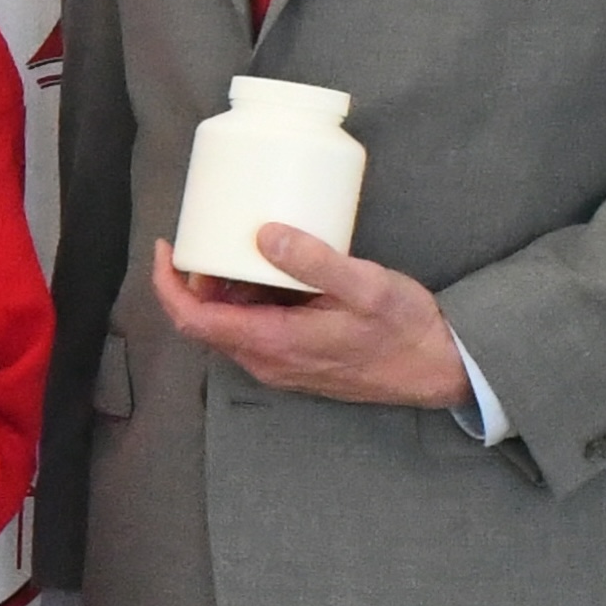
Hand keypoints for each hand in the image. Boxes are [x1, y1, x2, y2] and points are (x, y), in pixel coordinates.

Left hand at [148, 233, 472, 412]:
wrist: (439, 370)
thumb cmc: (405, 329)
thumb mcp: (365, 286)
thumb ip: (313, 261)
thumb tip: (264, 235)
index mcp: (272, 343)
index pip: (194, 319)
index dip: (168, 285)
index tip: (167, 248)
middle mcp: (266, 361)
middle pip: (205, 322)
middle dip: (197, 280)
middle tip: (211, 235)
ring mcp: (279, 365)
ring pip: (230, 326)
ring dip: (227, 288)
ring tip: (244, 245)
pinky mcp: (295, 361)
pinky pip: (255, 330)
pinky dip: (250, 299)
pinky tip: (273, 270)